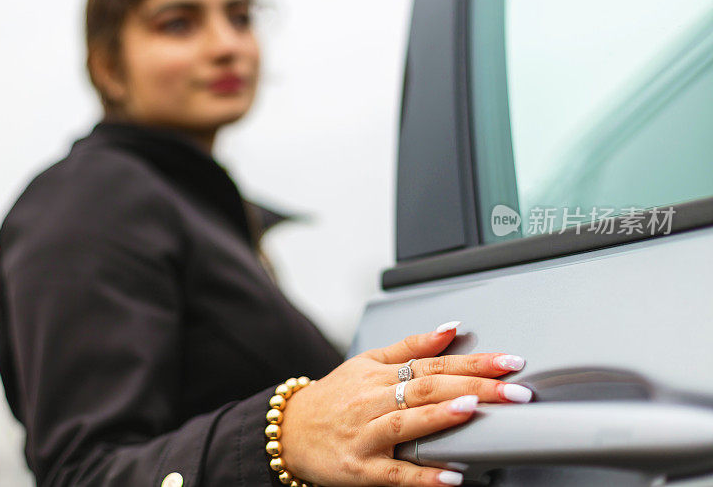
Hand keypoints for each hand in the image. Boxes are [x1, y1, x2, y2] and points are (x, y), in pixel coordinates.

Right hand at [279, 321, 530, 485]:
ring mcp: (365, 435)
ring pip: (406, 424)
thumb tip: (451, 328)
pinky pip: (392, 472)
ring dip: (440, 417)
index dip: (474, 361)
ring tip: (472, 410)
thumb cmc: (333, 397)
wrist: (288, 431)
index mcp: (379, 373)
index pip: (434, 363)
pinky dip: (421, 475)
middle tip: (514, 390)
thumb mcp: (366, 362)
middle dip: (475, 387)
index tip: (509, 362)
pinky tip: (449, 476)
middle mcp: (373, 400)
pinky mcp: (358, 468)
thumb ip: (410, 347)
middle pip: (427, 389)